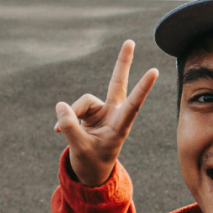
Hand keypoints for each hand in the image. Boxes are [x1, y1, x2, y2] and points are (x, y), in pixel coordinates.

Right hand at [55, 40, 158, 186]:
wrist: (90, 171)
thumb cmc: (92, 162)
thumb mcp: (80, 149)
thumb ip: (70, 127)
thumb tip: (61, 106)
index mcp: (120, 126)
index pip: (134, 104)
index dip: (142, 87)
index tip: (154, 71)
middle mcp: (114, 114)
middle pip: (117, 83)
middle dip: (122, 62)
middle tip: (130, 41)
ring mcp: (102, 111)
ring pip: (82, 102)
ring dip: (71, 115)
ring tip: (60, 132)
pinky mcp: (89, 112)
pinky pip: (73, 108)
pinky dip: (65, 118)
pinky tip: (57, 131)